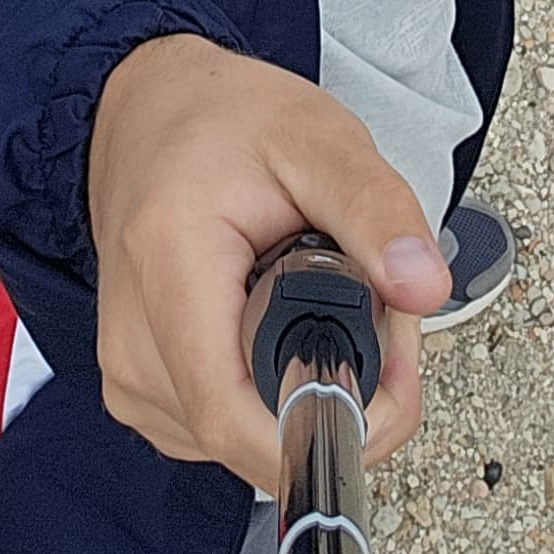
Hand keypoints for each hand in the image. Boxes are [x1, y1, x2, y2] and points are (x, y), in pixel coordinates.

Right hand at [85, 36, 449, 491]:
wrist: (149, 112)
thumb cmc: (224, 121)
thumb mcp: (318, 139)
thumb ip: (377, 211)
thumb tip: (425, 287)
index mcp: (165, 267)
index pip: (234, 418)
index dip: (329, 423)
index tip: (391, 384)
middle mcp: (129, 339)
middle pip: (254, 435)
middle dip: (341, 395)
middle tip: (376, 308)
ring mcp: (128, 374)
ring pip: (246, 442)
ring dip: (306, 394)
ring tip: (326, 300)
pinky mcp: (138, 389)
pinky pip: (224, 429)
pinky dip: (270, 392)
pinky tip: (279, 324)